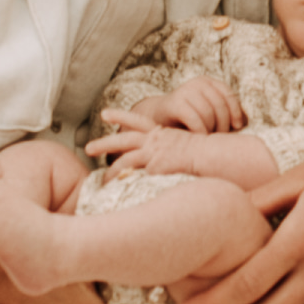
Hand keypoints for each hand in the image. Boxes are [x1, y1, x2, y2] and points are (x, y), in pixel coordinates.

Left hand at [92, 115, 233, 173]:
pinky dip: (122, 180)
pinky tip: (114, 189)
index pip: (138, 120)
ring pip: (124, 157)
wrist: (215, 156)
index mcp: (163, 133)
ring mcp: (154, 152)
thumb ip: (174, 151)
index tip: (106, 113)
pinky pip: (133, 174)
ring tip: (99, 181)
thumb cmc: (208, 156)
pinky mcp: (154, 165)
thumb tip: (168, 160)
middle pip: (124, 138)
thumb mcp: (187, 148)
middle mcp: (156, 140)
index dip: (121, 117)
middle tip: (87, 147)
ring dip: (109, 169)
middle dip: (105, 142)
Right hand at [158, 66, 243, 137]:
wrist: (157, 118)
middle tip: (218, 137)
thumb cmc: (187, 119)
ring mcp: (185, 91)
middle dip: (223, 124)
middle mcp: (197, 83)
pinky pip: (195, 119)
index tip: (237, 127)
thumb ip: (223, 113)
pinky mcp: (175, 103)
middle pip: (220, 105)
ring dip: (210, 129)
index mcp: (208, 82)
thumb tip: (246, 122)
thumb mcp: (207, 111)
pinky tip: (198, 137)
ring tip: (207, 138)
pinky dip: (200, 131)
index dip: (236, 111)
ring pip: (208, 113)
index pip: (228, 95)